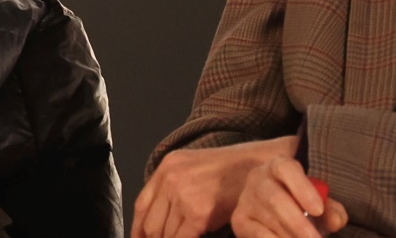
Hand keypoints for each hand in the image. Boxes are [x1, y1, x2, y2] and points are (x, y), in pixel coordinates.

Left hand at [132, 136, 298, 237]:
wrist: (257, 165)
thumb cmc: (231, 169)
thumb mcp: (193, 167)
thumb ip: (173, 186)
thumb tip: (161, 217)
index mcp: (166, 168)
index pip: (141, 205)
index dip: (137, 229)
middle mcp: (170, 180)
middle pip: (151, 224)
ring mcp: (183, 197)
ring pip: (165, 235)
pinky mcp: (199, 214)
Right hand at [231, 158, 347, 237]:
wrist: (273, 210)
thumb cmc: (303, 206)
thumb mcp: (321, 205)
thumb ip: (332, 211)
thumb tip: (334, 220)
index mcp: (279, 167)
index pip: (286, 169)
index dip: (302, 188)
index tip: (318, 210)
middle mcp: (258, 178)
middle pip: (275, 198)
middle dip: (298, 223)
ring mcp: (246, 199)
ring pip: (268, 220)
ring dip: (290, 237)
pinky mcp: (239, 220)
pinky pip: (257, 234)